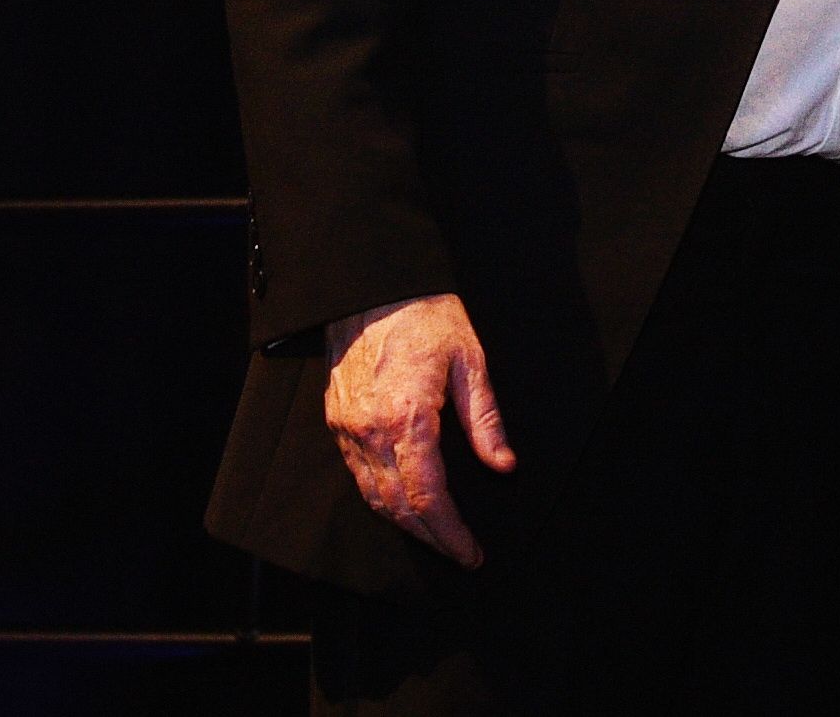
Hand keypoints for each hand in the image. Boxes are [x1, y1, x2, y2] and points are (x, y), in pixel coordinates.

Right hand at [321, 292, 514, 563]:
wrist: (370, 286)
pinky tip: (404, 504)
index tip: (470, 552)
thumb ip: (485, 419)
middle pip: (398, 506)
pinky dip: (381, 499)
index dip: (450, 532)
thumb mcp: (470, 360)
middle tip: (460, 553)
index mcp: (408, 417)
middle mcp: (370, 431)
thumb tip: (502, 464)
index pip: (427, 495)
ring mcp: (348, 428)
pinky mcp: (336, 421)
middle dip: (431, 538)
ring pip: (373, 497)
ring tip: (437, 537)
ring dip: (405, 524)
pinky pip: (357, 475)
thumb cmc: (424, 316)